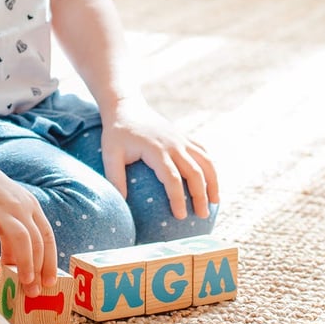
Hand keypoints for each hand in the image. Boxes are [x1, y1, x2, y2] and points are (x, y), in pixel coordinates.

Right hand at [0, 165, 56, 296]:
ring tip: (21, 281)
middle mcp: (19, 206)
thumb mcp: (6, 214)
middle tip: (32, 291)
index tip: (48, 283)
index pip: (47, 237)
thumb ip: (13, 238)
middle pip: (36, 241)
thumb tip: (19, 269)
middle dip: (36, 269)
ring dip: (24, 261)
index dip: (49, 262)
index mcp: (30, 207)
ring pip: (21, 236)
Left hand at [100, 96, 219, 218]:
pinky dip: (210, 167)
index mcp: (156, 149)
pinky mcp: (185, 137)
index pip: (172, 178)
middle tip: (201, 216)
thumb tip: (120, 206)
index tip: (180, 216)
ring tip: (215, 203)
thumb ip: (115, 178)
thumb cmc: (116, 134)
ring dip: (213, 182)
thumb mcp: (110, 154)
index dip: (178, 198)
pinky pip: (203, 152)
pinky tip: (211, 183)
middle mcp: (174, 143)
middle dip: (200, 195)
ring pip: (205, 161)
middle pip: (195, 172)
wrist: (127, 107)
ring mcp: (182, 139)